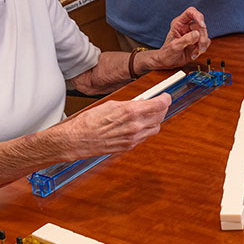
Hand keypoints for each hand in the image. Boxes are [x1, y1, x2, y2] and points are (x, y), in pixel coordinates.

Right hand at [53, 94, 170, 159]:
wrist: (77, 139)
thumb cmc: (89, 121)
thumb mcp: (111, 104)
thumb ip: (130, 104)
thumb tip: (142, 102)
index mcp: (130, 112)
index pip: (159, 105)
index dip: (165, 99)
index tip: (165, 96)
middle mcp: (134, 126)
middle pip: (160, 117)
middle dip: (161, 109)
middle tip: (158, 104)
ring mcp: (133, 138)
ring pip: (155, 128)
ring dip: (154, 120)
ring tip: (147, 115)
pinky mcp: (128, 147)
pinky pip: (144, 137)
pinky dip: (145, 130)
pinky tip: (137, 125)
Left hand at [143, 7, 209, 69]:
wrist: (167, 62)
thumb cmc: (167, 53)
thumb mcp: (175, 46)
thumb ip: (186, 39)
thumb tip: (197, 34)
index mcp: (179, 23)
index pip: (190, 12)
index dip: (198, 16)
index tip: (202, 25)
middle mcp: (187, 27)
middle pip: (201, 26)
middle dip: (202, 37)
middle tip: (200, 48)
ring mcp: (193, 34)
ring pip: (205, 34)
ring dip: (202, 45)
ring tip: (195, 53)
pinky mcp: (198, 41)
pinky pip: (206, 42)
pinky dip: (202, 49)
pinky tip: (194, 54)